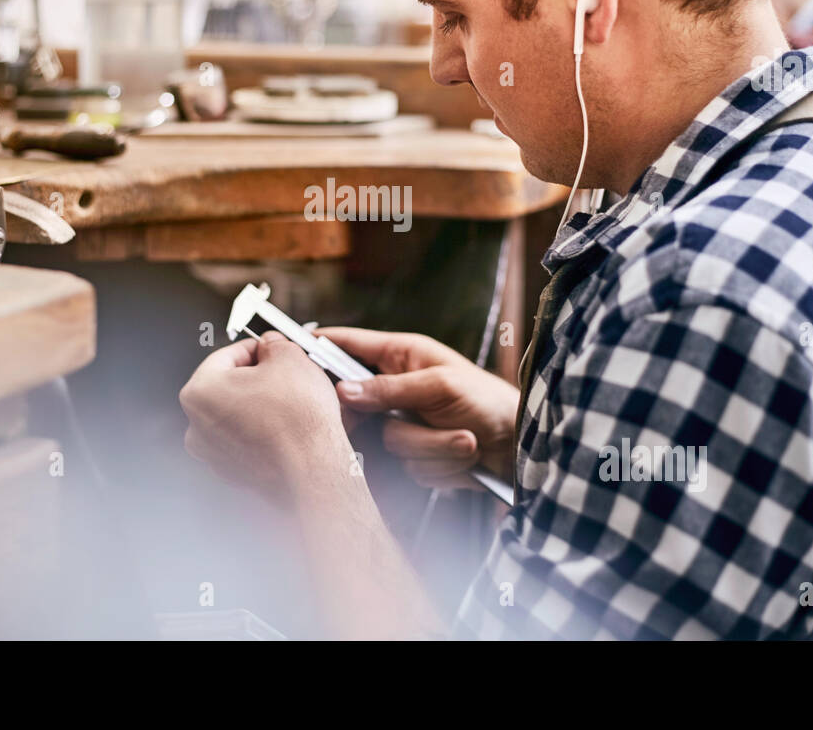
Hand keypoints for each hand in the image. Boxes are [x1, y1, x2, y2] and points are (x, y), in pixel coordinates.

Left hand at [179, 332, 352, 503]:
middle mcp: (197, 427)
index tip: (270, 348)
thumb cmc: (297, 421)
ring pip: (239, 415)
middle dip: (258, 378)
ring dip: (262, 404)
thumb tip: (271, 345)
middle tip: (284, 374)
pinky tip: (288, 426)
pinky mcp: (234, 473)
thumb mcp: (289, 359)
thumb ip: (274, 344)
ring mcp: (214, 454)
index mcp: (199, 393)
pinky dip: (265, 431)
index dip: (255, 348)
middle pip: (229, 387)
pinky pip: (248, 440)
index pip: (226, 356)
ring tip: (291, 401)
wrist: (313, 470)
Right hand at [318, 327, 519, 489]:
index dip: (320, 346)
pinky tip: (462, 456)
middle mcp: (399, 389)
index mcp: (403, 356)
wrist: (522, 448)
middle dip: (393, 422)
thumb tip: (343, 390)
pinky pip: (408, 466)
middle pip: (360, 407)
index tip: (291, 349)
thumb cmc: (490, 402)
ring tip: (463, 439)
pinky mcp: (417, 456)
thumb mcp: (440, 386)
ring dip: (430, 446)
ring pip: (388, 444)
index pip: (349, 345)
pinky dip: (439, 464)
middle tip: (409, 420)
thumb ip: (389, 389)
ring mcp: (406, 424)